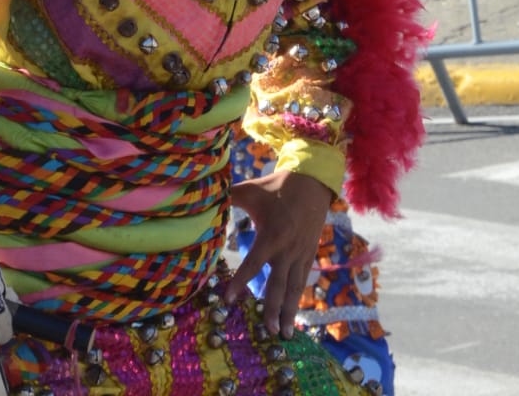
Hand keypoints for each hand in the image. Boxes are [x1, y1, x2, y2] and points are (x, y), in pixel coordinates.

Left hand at [224, 169, 330, 337]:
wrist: (312, 182)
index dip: (240, 282)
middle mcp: (287, 250)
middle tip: (268, 332)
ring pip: (294, 288)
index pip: (253, 264)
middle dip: (273, 309)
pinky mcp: (309, 255)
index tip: (228, 300)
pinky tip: (293, 315)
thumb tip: (206, 197)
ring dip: (289, 312)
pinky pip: (302, 281)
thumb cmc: (276, 187)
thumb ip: (229, 196)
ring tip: (284, 335)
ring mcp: (300, 254)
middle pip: (278, 285)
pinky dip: (298, 299)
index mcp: (271, 235)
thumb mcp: (252, 189)